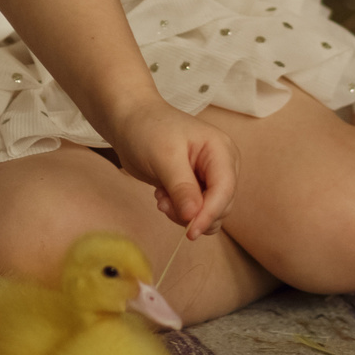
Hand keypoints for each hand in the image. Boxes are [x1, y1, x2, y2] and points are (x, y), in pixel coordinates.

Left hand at [105, 97, 236, 240]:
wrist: (129, 121)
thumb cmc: (147, 129)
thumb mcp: (164, 157)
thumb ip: (181, 187)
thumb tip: (193, 216)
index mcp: (221, 151)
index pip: (225, 190)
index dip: (210, 214)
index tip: (190, 233)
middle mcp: (221, 165)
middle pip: (220, 205)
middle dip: (192, 212)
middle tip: (163, 203)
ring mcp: (210, 177)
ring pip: (208, 212)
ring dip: (183, 213)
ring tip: (161, 197)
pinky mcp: (196, 187)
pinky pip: (195, 210)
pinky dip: (178, 210)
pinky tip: (162, 195)